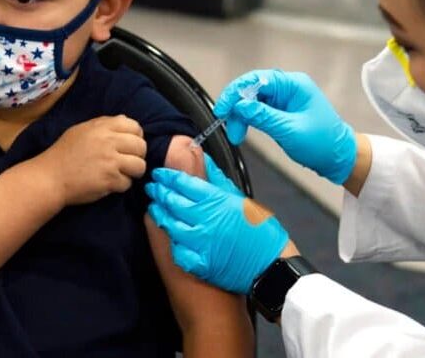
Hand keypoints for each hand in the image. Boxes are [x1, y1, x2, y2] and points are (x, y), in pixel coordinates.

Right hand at [43, 115, 146, 204]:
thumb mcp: (82, 130)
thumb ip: (104, 124)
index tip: (129, 145)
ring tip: (122, 174)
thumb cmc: (64, 153)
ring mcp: (110, 161)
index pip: (134, 126)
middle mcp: (109, 141)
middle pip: (141, 146)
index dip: (136, 136)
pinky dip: (121, 186)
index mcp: (102, 127)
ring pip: (140, 166)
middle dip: (138, 155)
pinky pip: (128, 183)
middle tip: (128, 161)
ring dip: (133, 172)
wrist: (50, 177)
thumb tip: (126, 119)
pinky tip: (110, 184)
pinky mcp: (110, 180)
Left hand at [146, 155, 288, 293]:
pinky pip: (177, 250)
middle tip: (153, 188)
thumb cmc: (262, 232)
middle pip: (172, 201)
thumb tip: (202, 157)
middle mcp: (205, 219)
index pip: (183, 183)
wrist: (271, 266)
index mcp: (216, 200)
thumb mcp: (241, 199)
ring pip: (170, 224)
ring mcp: (200, 242)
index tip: (160, 174)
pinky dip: (171, 241)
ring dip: (160, 214)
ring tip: (156, 208)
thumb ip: (217, 179)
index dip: (167, 177)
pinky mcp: (200, 263)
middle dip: (159, 192)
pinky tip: (169, 234)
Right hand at [213, 69, 356, 183]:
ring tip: (236, 134)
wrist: (338, 158)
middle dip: (236, 106)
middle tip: (227, 125)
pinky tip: (241, 130)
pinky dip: (246, 120)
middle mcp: (287, 88)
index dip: (236, 92)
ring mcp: (283, 99)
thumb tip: (239, 106)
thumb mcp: (289, 130)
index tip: (223, 108)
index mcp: (294, 85)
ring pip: (251, 101)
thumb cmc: (323, 143)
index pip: (256, 79)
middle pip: (251, 88)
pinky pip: (257, 110)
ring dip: (240, 116)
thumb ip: (262, 116)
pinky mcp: (280, 111)